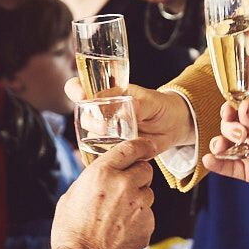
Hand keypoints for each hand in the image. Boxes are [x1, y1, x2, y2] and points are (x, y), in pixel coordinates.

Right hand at [50, 136, 158, 248]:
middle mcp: (125, 184)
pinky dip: (139, 217)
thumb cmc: (72, 230)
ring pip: (148, 192)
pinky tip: (122, 228)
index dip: (141, 145)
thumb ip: (91, 178)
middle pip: (145, 169)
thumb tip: (100, 171)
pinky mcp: (148, 222)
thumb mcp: (72, 195)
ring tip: (119, 213)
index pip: (131, 148)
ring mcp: (140, 204)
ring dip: (138, 197)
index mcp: (103, 173)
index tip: (146, 146)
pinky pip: (148, 213)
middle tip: (125, 187)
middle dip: (138, 175)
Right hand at [63, 80, 193, 153]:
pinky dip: (102, 159)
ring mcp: (105, 133)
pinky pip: (100, 155)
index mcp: (107, 95)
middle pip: (83, 117)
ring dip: (98, 143)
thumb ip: (139, 104)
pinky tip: (109, 161)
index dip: (75, 89)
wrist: (172, 126)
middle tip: (104, 128)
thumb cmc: (159, 106)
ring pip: (90, 138)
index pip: (80, 88)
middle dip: (90, 122)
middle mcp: (101, 114)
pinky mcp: (113, 149)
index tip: (81, 95)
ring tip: (115, 145)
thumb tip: (128, 108)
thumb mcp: (151, 101)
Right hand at [202, 100, 248, 205]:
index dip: (234, 110)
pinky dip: (218, 164)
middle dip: (230, 128)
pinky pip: (229, 166)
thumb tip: (242, 108)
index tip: (230, 113)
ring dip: (219, 144)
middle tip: (239, 135)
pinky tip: (209, 160)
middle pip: (232, 126)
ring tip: (220, 147)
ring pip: (227, 145)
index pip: (244, 109)